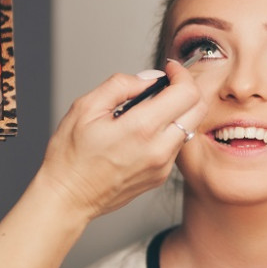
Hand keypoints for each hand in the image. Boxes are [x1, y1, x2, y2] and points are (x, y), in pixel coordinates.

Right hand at [38, 59, 204, 221]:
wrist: (68, 198)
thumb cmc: (70, 156)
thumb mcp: (86, 108)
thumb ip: (121, 85)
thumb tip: (149, 77)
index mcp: (141, 128)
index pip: (186, 92)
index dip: (181, 74)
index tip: (169, 69)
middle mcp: (159, 149)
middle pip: (198, 109)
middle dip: (186, 89)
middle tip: (166, 84)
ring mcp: (162, 166)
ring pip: (189, 127)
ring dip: (177, 111)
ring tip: (150, 109)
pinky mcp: (160, 177)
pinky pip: (176, 146)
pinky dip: (167, 131)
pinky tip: (143, 131)